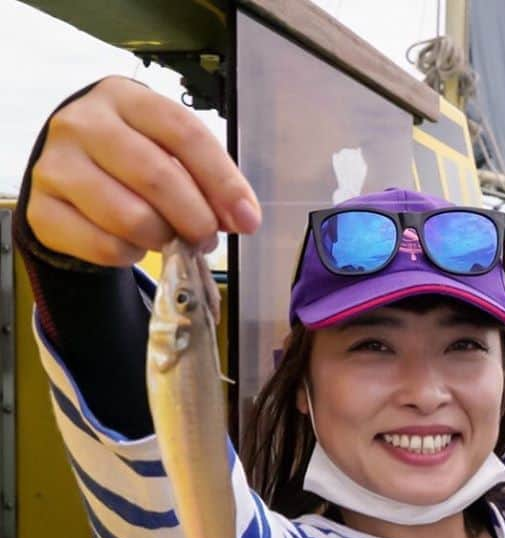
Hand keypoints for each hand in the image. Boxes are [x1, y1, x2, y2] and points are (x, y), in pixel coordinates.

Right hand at [26, 77, 260, 266]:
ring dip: (164, 239)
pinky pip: (105, 246)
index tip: (248, 219)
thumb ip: (206, 177)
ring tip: (171, 239)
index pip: (185, 133)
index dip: (224, 181)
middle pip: (157, 177)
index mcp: (125, 98)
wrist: (68, 173)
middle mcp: (83, 124)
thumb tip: (242, 217)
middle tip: (207, 238)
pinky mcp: (41, 210)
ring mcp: (56, 165)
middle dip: (196, 218)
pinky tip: (134, 244)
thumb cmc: (130, 159)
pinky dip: (132, 255)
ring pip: (130, 217)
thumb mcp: (169, 151)